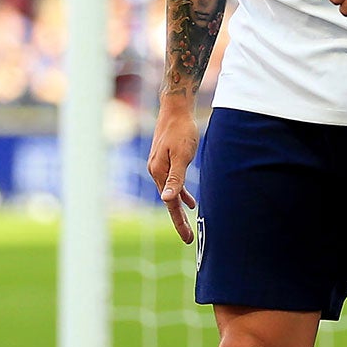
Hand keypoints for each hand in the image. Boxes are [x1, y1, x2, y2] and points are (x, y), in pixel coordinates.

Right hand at [147, 95, 200, 242]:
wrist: (176, 108)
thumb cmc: (182, 130)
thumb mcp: (182, 155)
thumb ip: (176, 178)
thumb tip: (168, 199)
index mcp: (159, 172)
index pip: (170, 203)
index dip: (179, 221)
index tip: (188, 237)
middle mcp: (156, 171)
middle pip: (169, 201)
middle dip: (178, 220)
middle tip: (189, 238)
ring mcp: (160, 166)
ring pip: (171, 193)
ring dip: (180, 209)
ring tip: (189, 225)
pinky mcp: (166, 160)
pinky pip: (173, 183)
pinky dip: (181, 194)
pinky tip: (190, 203)